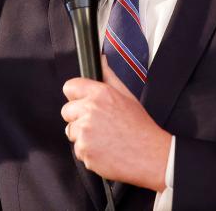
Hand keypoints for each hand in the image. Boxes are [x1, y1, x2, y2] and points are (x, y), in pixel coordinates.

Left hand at [61, 60, 170, 191]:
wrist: (149, 155)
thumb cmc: (140, 127)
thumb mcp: (127, 96)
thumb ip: (109, 76)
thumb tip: (101, 60)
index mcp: (100, 94)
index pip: (70, 87)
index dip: (75, 95)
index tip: (80, 101)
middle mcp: (90, 110)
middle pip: (66, 111)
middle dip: (78, 117)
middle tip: (97, 124)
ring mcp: (85, 131)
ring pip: (71, 132)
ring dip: (83, 136)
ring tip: (104, 138)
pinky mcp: (84, 150)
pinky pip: (78, 150)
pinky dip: (88, 152)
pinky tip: (104, 150)